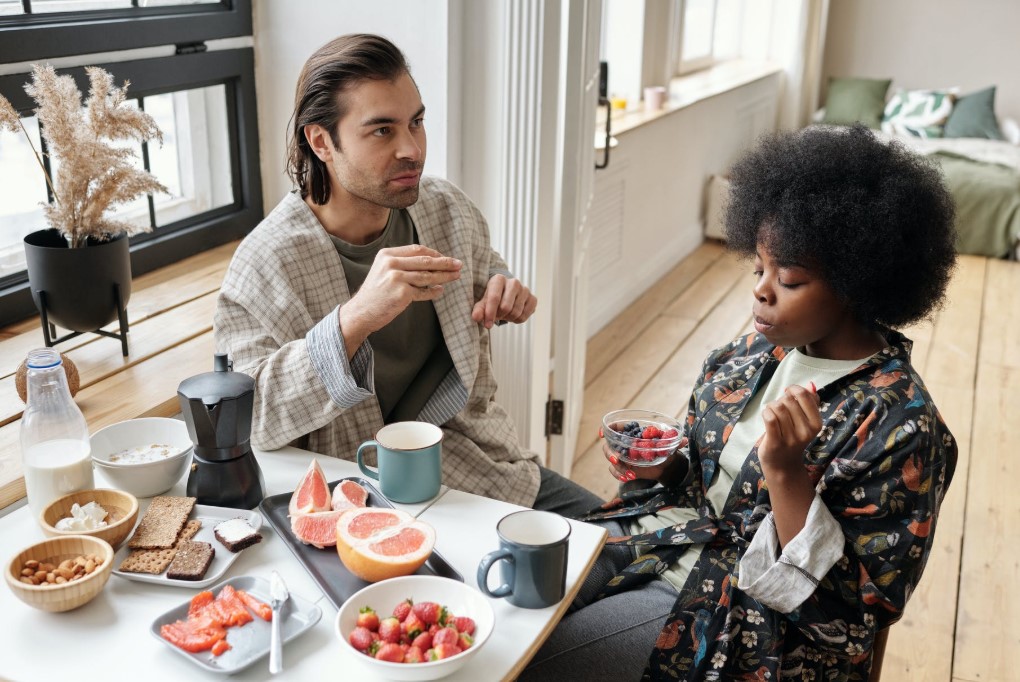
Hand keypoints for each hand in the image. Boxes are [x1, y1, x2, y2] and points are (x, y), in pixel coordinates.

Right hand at [340, 245, 461, 354]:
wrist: (361, 312)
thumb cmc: (375, 293)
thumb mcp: (384, 271)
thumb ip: (403, 264)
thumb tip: (432, 262)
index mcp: (387, 254)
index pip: (417, 250)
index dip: (435, 253)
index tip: (446, 258)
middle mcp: (391, 263)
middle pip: (425, 261)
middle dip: (445, 263)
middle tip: (459, 265)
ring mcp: (396, 278)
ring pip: (427, 276)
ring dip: (444, 277)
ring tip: (456, 276)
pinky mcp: (401, 293)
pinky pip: (423, 292)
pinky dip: (433, 292)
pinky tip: (440, 291)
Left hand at [471, 274, 536, 328]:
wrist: (506, 293)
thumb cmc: (493, 298)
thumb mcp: (483, 302)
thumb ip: (479, 310)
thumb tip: (476, 317)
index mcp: (499, 279)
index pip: (494, 298)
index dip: (490, 313)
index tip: (487, 325)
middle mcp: (513, 282)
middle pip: (506, 307)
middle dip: (499, 316)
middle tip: (497, 315)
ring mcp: (525, 290)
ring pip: (516, 313)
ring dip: (508, 318)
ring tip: (504, 314)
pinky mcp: (533, 298)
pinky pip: (525, 316)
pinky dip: (517, 320)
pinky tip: (513, 315)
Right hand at [602, 437, 687, 485]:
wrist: (665, 465)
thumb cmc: (665, 451)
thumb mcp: (669, 446)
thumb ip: (675, 442)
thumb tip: (685, 440)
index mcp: (633, 434)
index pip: (615, 428)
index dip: (606, 429)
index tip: (603, 434)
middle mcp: (624, 444)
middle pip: (608, 445)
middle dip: (609, 453)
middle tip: (617, 460)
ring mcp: (622, 456)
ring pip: (611, 460)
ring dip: (617, 468)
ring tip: (629, 474)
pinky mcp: (623, 468)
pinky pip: (615, 471)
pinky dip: (619, 475)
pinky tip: (628, 478)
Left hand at [757, 384, 820, 472]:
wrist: (783, 465)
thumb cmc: (793, 437)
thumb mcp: (806, 421)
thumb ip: (810, 402)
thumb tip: (810, 385)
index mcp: (816, 424)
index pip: (804, 395)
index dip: (793, 389)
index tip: (788, 393)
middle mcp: (806, 432)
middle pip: (788, 400)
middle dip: (780, 400)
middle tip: (779, 409)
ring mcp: (791, 438)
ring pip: (777, 407)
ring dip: (771, 406)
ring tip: (772, 413)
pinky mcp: (775, 443)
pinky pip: (770, 418)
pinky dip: (766, 412)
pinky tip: (766, 415)